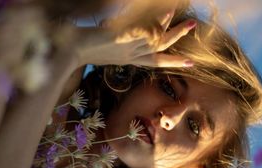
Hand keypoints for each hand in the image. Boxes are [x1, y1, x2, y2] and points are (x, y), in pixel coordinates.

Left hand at [73, 15, 195, 67]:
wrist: (68, 52)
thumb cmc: (80, 51)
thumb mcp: (101, 49)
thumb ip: (114, 41)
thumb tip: (113, 26)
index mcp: (128, 59)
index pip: (155, 61)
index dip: (172, 62)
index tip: (190, 63)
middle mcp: (131, 54)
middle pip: (160, 48)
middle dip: (177, 37)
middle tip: (193, 26)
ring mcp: (127, 46)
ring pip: (155, 38)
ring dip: (168, 24)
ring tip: (180, 13)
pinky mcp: (121, 37)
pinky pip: (142, 29)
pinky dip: (152, 22)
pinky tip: (161, 10)